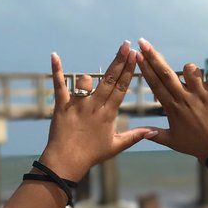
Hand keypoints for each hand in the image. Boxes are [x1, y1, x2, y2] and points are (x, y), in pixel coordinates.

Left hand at [38, 42, 158, 180]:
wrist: (66, 162)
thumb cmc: (91, 155)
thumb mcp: (116, 146)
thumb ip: (135, 136)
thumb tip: (153, 131)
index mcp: (108, 114)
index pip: (121, 88)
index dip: (129, 70)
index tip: (134, 56)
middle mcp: (94, 106)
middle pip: (109, 80)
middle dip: (119, 61)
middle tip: (126, 44)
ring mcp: (77, 105)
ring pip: (86, 82)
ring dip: (90, 78)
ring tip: (94, 77)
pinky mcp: (61, 106)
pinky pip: (59, 86)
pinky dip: (56, 71)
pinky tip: (55, 56)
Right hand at [138, 37, 207, 160]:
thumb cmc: (195, 145)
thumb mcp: (171, 141)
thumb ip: (154, 134)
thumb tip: (139, 131)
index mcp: (172, 108)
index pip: (155, 85)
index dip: (145, 69)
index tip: (137, 56)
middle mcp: (184, 98)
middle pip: (165, 73)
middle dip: (153, 56)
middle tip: (143, 42)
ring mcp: (201, 94)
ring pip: (190, 70)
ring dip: (188, 68)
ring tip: (189, 73)